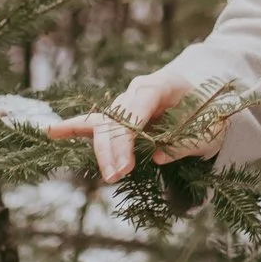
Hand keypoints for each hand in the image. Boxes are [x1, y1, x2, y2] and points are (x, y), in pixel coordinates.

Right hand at [44, 68, 223, 183]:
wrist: (206, 92)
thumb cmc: (209, 110)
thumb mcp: (210, 126)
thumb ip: (186, 141)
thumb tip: (159, 156)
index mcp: (160, 86)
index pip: (135, 109)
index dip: (128, 138)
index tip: (126, 165)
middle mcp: (137, 92)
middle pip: (116, 120)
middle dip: (114, 150)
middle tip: (117, 176)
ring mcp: (125, 102)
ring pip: (103, 124)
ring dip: (102, 150)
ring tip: (108, 174)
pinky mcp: (118, 115)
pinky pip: (92, 121)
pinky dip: (72, 127)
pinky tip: (50, 132)